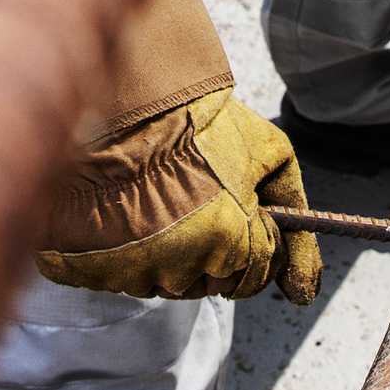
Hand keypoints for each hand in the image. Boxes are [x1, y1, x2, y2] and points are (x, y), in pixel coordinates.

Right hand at [35, 0, 324, 302]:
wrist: (123, 94)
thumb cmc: (201, 121)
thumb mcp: (269, 158)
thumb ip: (298, 231)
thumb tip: (305, 294)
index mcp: (226, 245)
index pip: (255, 275)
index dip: (251, 235)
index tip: (234, 200)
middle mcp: (177, 269)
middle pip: (210, 283)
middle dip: (212, 246)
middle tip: (194, 195)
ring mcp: (127, 272)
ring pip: (165, 281)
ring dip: (168, 249)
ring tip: (157, 195)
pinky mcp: (85, 268)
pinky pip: (118, 275)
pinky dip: (123, 249)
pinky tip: (124, 209)